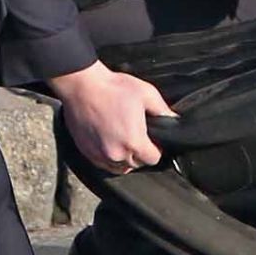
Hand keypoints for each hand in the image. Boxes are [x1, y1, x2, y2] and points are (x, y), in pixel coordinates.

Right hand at [50, 60, 170, 174]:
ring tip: (124, 140)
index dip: (157, 150)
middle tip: (138, 136)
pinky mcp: (87, 152)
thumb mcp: (146, 93)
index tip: (153, 140)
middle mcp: (117, 154)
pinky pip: (103, 164)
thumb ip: (163, 110)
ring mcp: (100, 155)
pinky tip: (110, 142)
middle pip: (137, 164)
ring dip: (125, 158)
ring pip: (120, 167)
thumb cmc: (112, 88)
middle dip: (141, 153)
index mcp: (134, 142)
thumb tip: (173, 119)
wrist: (82, 86)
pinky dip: (109, 157)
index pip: (153, 159)